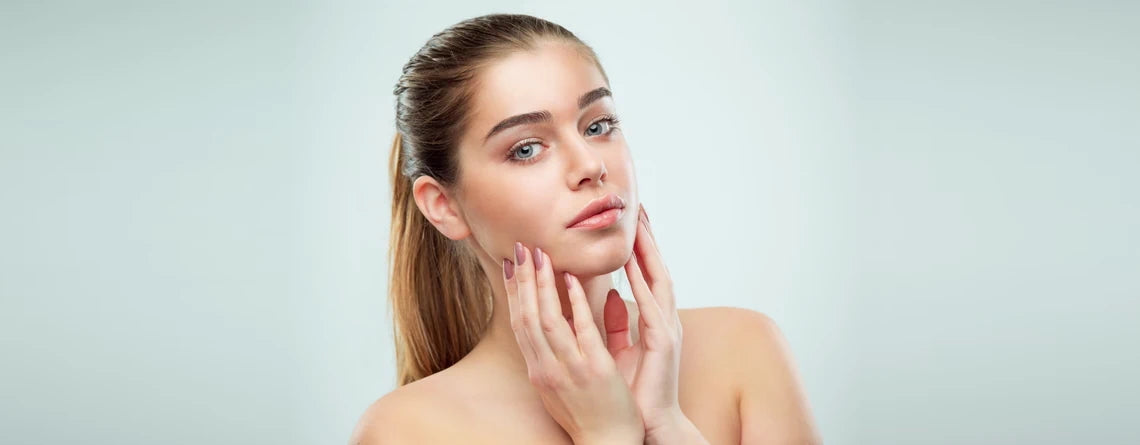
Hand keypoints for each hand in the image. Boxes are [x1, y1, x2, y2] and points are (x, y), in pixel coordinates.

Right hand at [503, 242, 644, 444]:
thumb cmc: (588, 415)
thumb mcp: (561, 383)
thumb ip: (556, 353)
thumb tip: (554, 324)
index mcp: (539, 371)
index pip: (520, 324)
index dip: (515, 293)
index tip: (513, 265)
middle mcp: (546, 369)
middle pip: (527, 317)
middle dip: (524, 280)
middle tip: (521, 248)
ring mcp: (569, 369)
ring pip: (547, 320)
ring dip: (542, 284)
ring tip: (541, 254)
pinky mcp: (595, 370)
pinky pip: (581, 330)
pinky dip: (574, 302)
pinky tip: (571, 279)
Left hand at [604, 204, 689, 438]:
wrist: (651, 424)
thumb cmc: (637, 391)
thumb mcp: (623, 349)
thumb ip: (620, 323)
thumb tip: (613, 297)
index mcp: (656, 322)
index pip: (648, 276)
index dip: (641, 248)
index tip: (633, 221)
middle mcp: (665, 321)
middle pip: (657, 271)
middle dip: (649, 240)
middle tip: (640, 209)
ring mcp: (668, 330)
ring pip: (659, 281)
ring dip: (648, 252)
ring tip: (639, 225)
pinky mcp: (663, 344)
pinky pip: (651, 306)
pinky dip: (640, 282)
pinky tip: (631, 264)